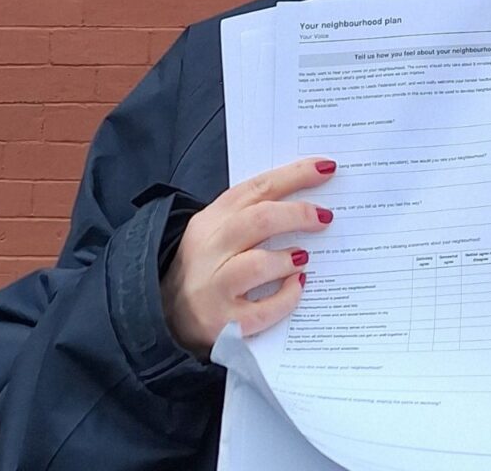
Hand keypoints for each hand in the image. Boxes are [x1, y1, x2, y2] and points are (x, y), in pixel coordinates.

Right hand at [160, 157, 335, 359]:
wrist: (165, 317)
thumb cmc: (204, 269)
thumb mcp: (217, 233)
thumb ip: (252, 216)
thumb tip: (307, 206)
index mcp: (211, 220)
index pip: (257, 188)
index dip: (295, 175)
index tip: (326, 167)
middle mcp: (209, 251)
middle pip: (259, 220)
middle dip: (298, 214)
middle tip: (325, 217)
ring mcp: (214, 288)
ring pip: (258, 264)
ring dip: (289, 258)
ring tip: (304, 259)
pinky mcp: (222, 324)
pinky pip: (263, 310)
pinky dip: (287, 297)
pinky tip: (297, 288)